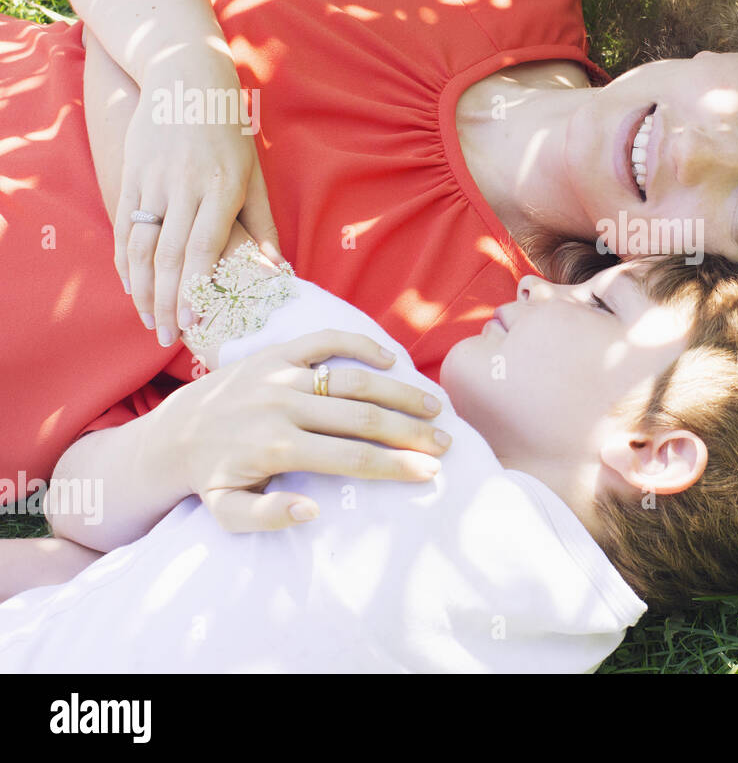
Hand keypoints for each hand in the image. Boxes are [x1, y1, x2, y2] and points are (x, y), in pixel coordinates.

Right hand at [115, 61, 282, 347]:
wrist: (187, 81)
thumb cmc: (230, 134)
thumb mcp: (255, 175)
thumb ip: (262, 225)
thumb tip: (276, 271)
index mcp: (220, 190)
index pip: (202, 251)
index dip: (196, 292)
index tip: (195, 325)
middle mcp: (184, 188)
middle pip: (168, 257)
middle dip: (166, 303)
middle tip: (168, 337)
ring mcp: (153, 182)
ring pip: (140, 246)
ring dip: (142, 290)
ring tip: (148, 321)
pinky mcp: (132, 176)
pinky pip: (124, 228)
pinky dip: (125, 262)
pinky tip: (132, 287)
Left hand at [150, 330, 450, 532]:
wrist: (171, 435)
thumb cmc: (211, 480)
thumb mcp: (227, 513)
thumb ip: (267, 518)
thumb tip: (313, 509)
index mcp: (276, 448)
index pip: (352, 458)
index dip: (396, 465)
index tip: (430, 472)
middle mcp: (282, 406)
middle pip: (363, 417)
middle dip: (411, 431)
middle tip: (445, 442)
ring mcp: (280, 374)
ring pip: (354, 379)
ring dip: (399, 391)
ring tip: (434, 406)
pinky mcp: (275, 352)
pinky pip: (325, 340)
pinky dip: (361, 346)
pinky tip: (391, 361)